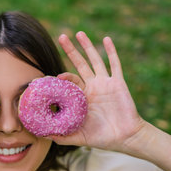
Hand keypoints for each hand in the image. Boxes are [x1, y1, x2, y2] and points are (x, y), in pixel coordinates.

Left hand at [51, 32, 144, 151]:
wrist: (126, 138)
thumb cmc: (103, 138)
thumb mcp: (79, 137)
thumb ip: (63, 136)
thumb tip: (44, 136)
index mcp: (82, 97)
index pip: (69, 81)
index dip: (60, 76)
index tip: (51, 76)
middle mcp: (92, 87)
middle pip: (80, 64)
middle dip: (71, 50)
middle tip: (62, 37)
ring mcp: (105, 83)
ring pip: (95, 60)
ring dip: (87, 46)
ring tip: (79, 33)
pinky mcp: (118, 83)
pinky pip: (115, 64)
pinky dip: (111, 51)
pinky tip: (106, 39)